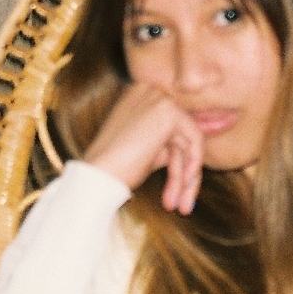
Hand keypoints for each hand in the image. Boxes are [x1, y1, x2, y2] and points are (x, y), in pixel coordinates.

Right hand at [83, 82, 204, 213]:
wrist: (98, 174)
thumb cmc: (115, 167)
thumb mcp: (145, 148)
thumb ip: (167, 142)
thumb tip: (194, 149)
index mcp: (139, 94)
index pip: (172, 125)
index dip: (179, 157)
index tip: (181, 184)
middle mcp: (149, 89)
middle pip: (181, 132)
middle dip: (183, 169)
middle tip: (181, 202)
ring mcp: (158, 97)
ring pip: (188, 140)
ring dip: (184, 175)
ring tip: (180, 204)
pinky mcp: (169, 111)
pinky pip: (194, 140)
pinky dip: (192, 164)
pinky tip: (184, 184)